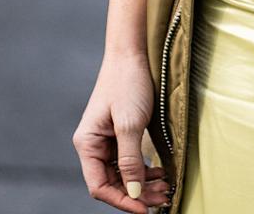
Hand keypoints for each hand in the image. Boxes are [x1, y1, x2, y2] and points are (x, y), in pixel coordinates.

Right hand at [73, 51, 171, 210]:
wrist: (132, 54)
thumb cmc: (127, 83)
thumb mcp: (130, 123)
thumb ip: (130, 160)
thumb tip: (133, 191)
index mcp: (87, 144)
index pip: (99, 186)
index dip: (121, 200)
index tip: (144, 208)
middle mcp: (93, 145)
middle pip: (112, 182)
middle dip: (137, 193)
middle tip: (163, 197)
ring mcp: (106, 140)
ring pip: (123, 174)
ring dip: (143, 183)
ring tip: (166, 188)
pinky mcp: (120, 134)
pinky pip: (129, 161)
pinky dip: (144, 169)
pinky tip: (160, 173)